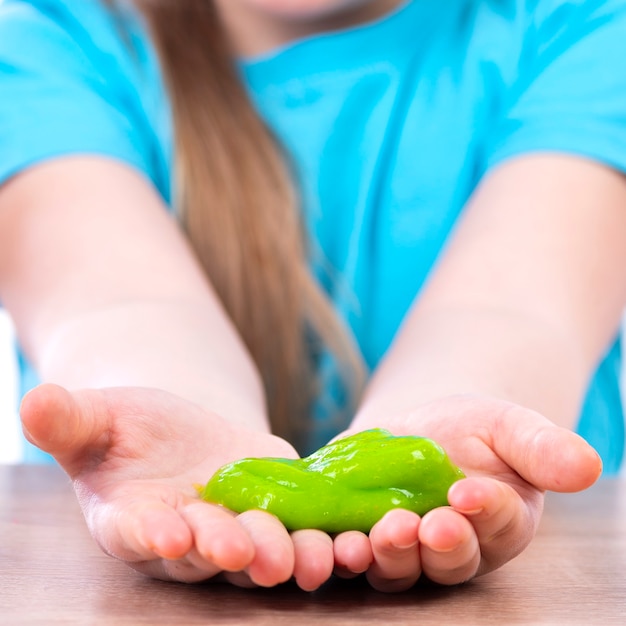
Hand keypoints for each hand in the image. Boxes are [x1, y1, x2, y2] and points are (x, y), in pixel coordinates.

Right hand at [19, 383, 334, 589]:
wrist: (174, 434)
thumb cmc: (123, 430)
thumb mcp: (94, 419)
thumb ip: (66, 420)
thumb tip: (32, 402)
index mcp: (134, 521)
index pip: (138, 535)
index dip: (151, 536)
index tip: (169, 533)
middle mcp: (187, 540)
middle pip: (208, 555)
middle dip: (228, 552)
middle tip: (250, 552)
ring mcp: (236, 528)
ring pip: (261, 552)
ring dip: (288, 555)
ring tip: (314, 557)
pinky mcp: (276, 508)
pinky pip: (300, 525)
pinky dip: (323, 531)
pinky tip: (350, 534)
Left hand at [332, 395, 601, 590]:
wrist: (422, 429)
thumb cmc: (474, 431)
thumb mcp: (509, 427)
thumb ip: (543, 448)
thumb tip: (587, 465)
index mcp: (497, 525)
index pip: (497, 525)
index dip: (485, 511)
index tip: (470, 492)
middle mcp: (451, 548)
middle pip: (447, 561)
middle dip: (438, 546)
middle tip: (427, 526)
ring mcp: (404, 547)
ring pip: (398, 567)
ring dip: (389, 556)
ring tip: (376, 537)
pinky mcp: (360, 533)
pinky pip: (353, 554)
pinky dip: (344, 552)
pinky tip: (337, 541)